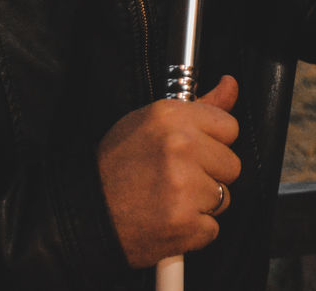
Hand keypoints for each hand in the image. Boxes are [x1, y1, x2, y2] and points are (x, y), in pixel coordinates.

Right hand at [97, 75, 241, 266]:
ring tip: (168, 200)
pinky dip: (193, 231)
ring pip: (224, 197)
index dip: (213, 143)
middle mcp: (181, 147)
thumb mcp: (151, 123)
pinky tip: (167, 221)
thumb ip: (200, 106)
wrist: (84, 216)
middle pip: (232, 165)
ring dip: (201, 204)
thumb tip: (230, 84)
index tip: (193, 152)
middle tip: (176, 179)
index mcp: (172, 117)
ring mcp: (184, 187)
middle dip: (209, 175)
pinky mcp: (185, 224)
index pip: (230, 127)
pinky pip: (211, 228)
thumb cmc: (116, 168)